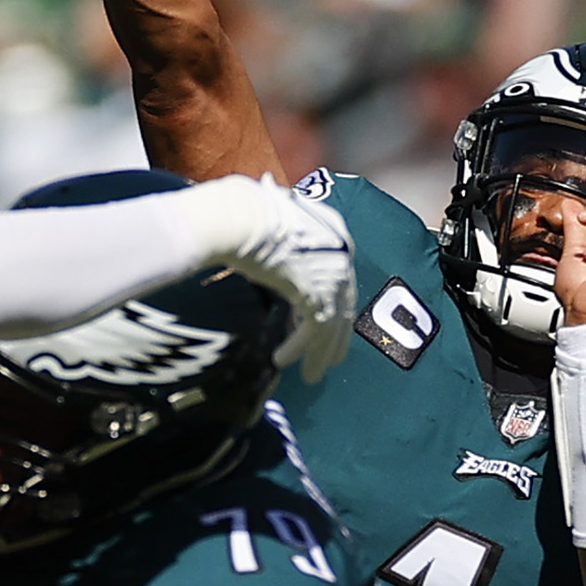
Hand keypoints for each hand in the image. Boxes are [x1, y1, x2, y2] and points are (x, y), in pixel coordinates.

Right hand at [210, 176, 355, 383]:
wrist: (242, 216)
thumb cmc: (244, 210)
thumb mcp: (271, 218)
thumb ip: (277, 230)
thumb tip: (261, 222)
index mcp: (333, 230)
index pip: (337, 272)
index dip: (329, 298)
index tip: (317, 316)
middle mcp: (341, 253)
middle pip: (343, 302)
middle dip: (336, 334)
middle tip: (331, 356)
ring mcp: (333, 276)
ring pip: (333, 324)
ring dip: (319, 353)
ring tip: (312, 375)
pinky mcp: (318, 296)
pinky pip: (314, 331)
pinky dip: (300, 349)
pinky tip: (282, 360)